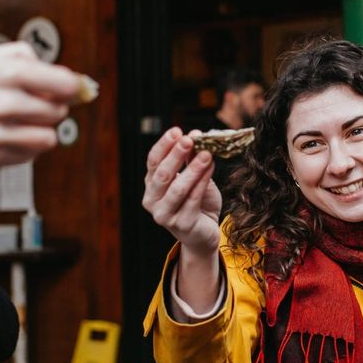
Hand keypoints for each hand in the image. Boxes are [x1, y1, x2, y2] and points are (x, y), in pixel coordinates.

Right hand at [0, 42, 78, 169]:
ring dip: (41, 129)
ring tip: (20, 120)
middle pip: (59, 112)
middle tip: (33, 102)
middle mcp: (6, 104)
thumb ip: (23, 59)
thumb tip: (62, 74)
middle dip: (51, 106)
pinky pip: (29, 155)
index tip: (67, 88)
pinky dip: (24, 146)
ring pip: (49, 138)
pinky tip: (4, 133)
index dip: (70, 87)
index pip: (66, 85)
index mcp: (7, 72)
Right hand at [142, 127, 220, 254]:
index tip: (176, 131)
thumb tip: (195, 134)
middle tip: (189, 139)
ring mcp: (164, 215)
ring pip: (177, 189)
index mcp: (151, 185)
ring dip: (192, 169)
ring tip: (206, 154)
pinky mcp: (181, 225)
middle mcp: (152, 200)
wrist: (204, 232)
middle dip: (176, 155)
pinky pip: (192, 200)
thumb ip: (191, 159)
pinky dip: (203, 182)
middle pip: (162, 174)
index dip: (164, 146)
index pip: (153, 162)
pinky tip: (211, 168)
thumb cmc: (196, 202)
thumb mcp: (193, 176)